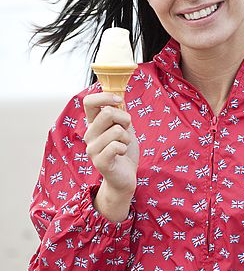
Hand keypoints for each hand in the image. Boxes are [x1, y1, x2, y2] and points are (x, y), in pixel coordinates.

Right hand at [83, 93, 138, 220]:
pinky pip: (116, 146)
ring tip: (123, 146)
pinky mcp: (100, 162)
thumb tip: (119, 93)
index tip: (119, 101)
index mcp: (93, 124)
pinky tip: (121, 154)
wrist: (126, 176)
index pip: (89, 101)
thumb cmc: (124, 150)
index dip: (105, 97)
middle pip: (108, 113)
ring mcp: (92, 149)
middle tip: (126, 131)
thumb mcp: (124, 127)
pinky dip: (124, 148)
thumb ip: (119, 112)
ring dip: (127, 138)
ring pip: (116, 130)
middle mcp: (89, 135)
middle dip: (125, 119)